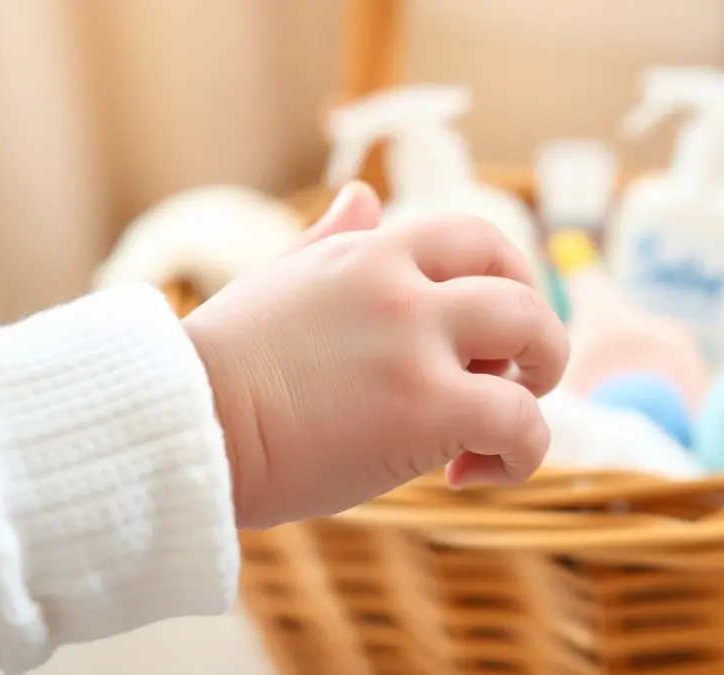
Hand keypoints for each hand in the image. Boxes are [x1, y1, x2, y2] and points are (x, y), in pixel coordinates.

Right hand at [182, 182, 569, 527]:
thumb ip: (330, 239)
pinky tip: (467, 475)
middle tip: (516, 378)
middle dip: (537, 332)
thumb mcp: (278, 281)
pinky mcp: (427, 409)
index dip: (504, 277)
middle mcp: (401, 286)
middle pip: (518, 283)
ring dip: (540, 385)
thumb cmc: (221, 367)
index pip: (472, 237)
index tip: (494, 326)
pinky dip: (520, 454)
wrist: (183, 428)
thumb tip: (362, 196)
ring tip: (499, 432)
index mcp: (367, 253)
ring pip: (536, 339)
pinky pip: (522, 423)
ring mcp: (417, 344)